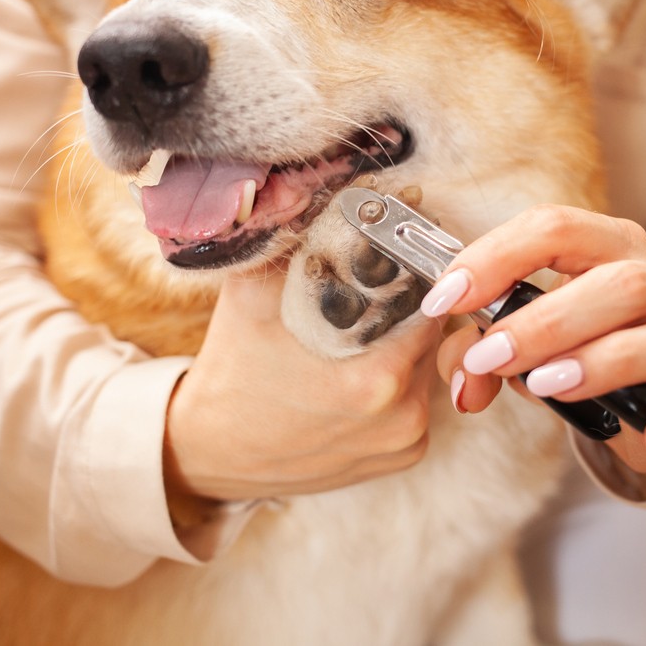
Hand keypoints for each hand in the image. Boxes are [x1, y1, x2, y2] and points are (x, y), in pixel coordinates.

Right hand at [165, 263, 441, 504]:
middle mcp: (405, 418)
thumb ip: (299, 238)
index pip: (430, 299)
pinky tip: (359, 367)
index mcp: (379, 379)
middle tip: (373, 283)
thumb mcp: (252, 293)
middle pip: (435, 331)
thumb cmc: (232, 368)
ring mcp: (406, 442)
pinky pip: (417, 398)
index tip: (396, 247)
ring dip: (405, 339)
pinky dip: (398, 378)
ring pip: (428, 364)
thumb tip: (344, 188)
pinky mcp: (403, 457)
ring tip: (361, 326)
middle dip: (408, 301)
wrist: (210, 452)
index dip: (416, 265)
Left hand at [423, 205, 645, 474]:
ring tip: (544, 385)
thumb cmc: (571, 347)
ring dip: (603, 362)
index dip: (495, 258)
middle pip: (620, 282)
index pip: (554, 227)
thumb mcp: (515, 339)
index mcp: (604, 247)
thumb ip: (477, 350)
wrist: (634, 393)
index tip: (446, 299)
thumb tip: (464, 377)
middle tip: (491, 356)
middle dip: (546, 321)